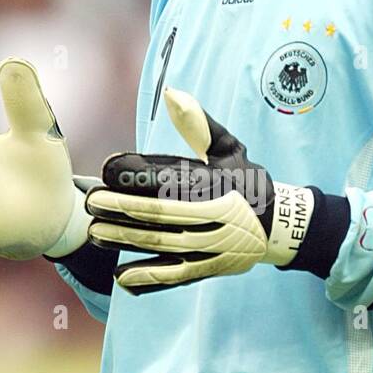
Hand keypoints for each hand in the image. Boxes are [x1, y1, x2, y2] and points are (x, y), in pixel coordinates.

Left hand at [85, 87, 314, 292]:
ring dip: (126, 240)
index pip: (170, 179)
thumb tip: (172, 94)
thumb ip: (199, 123)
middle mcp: (216, 216)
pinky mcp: (210, 268)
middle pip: (161, 214)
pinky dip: (148, 278)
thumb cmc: (247, 181)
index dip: (136, 175)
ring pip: (163, 245)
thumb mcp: (230, 148)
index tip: (107, 170)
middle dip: (121, 208)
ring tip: (96, 233)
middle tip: (92, 203)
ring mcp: (213, 246)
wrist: (280, 226)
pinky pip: (176, 275)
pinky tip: (121, 276)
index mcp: (217, 184)